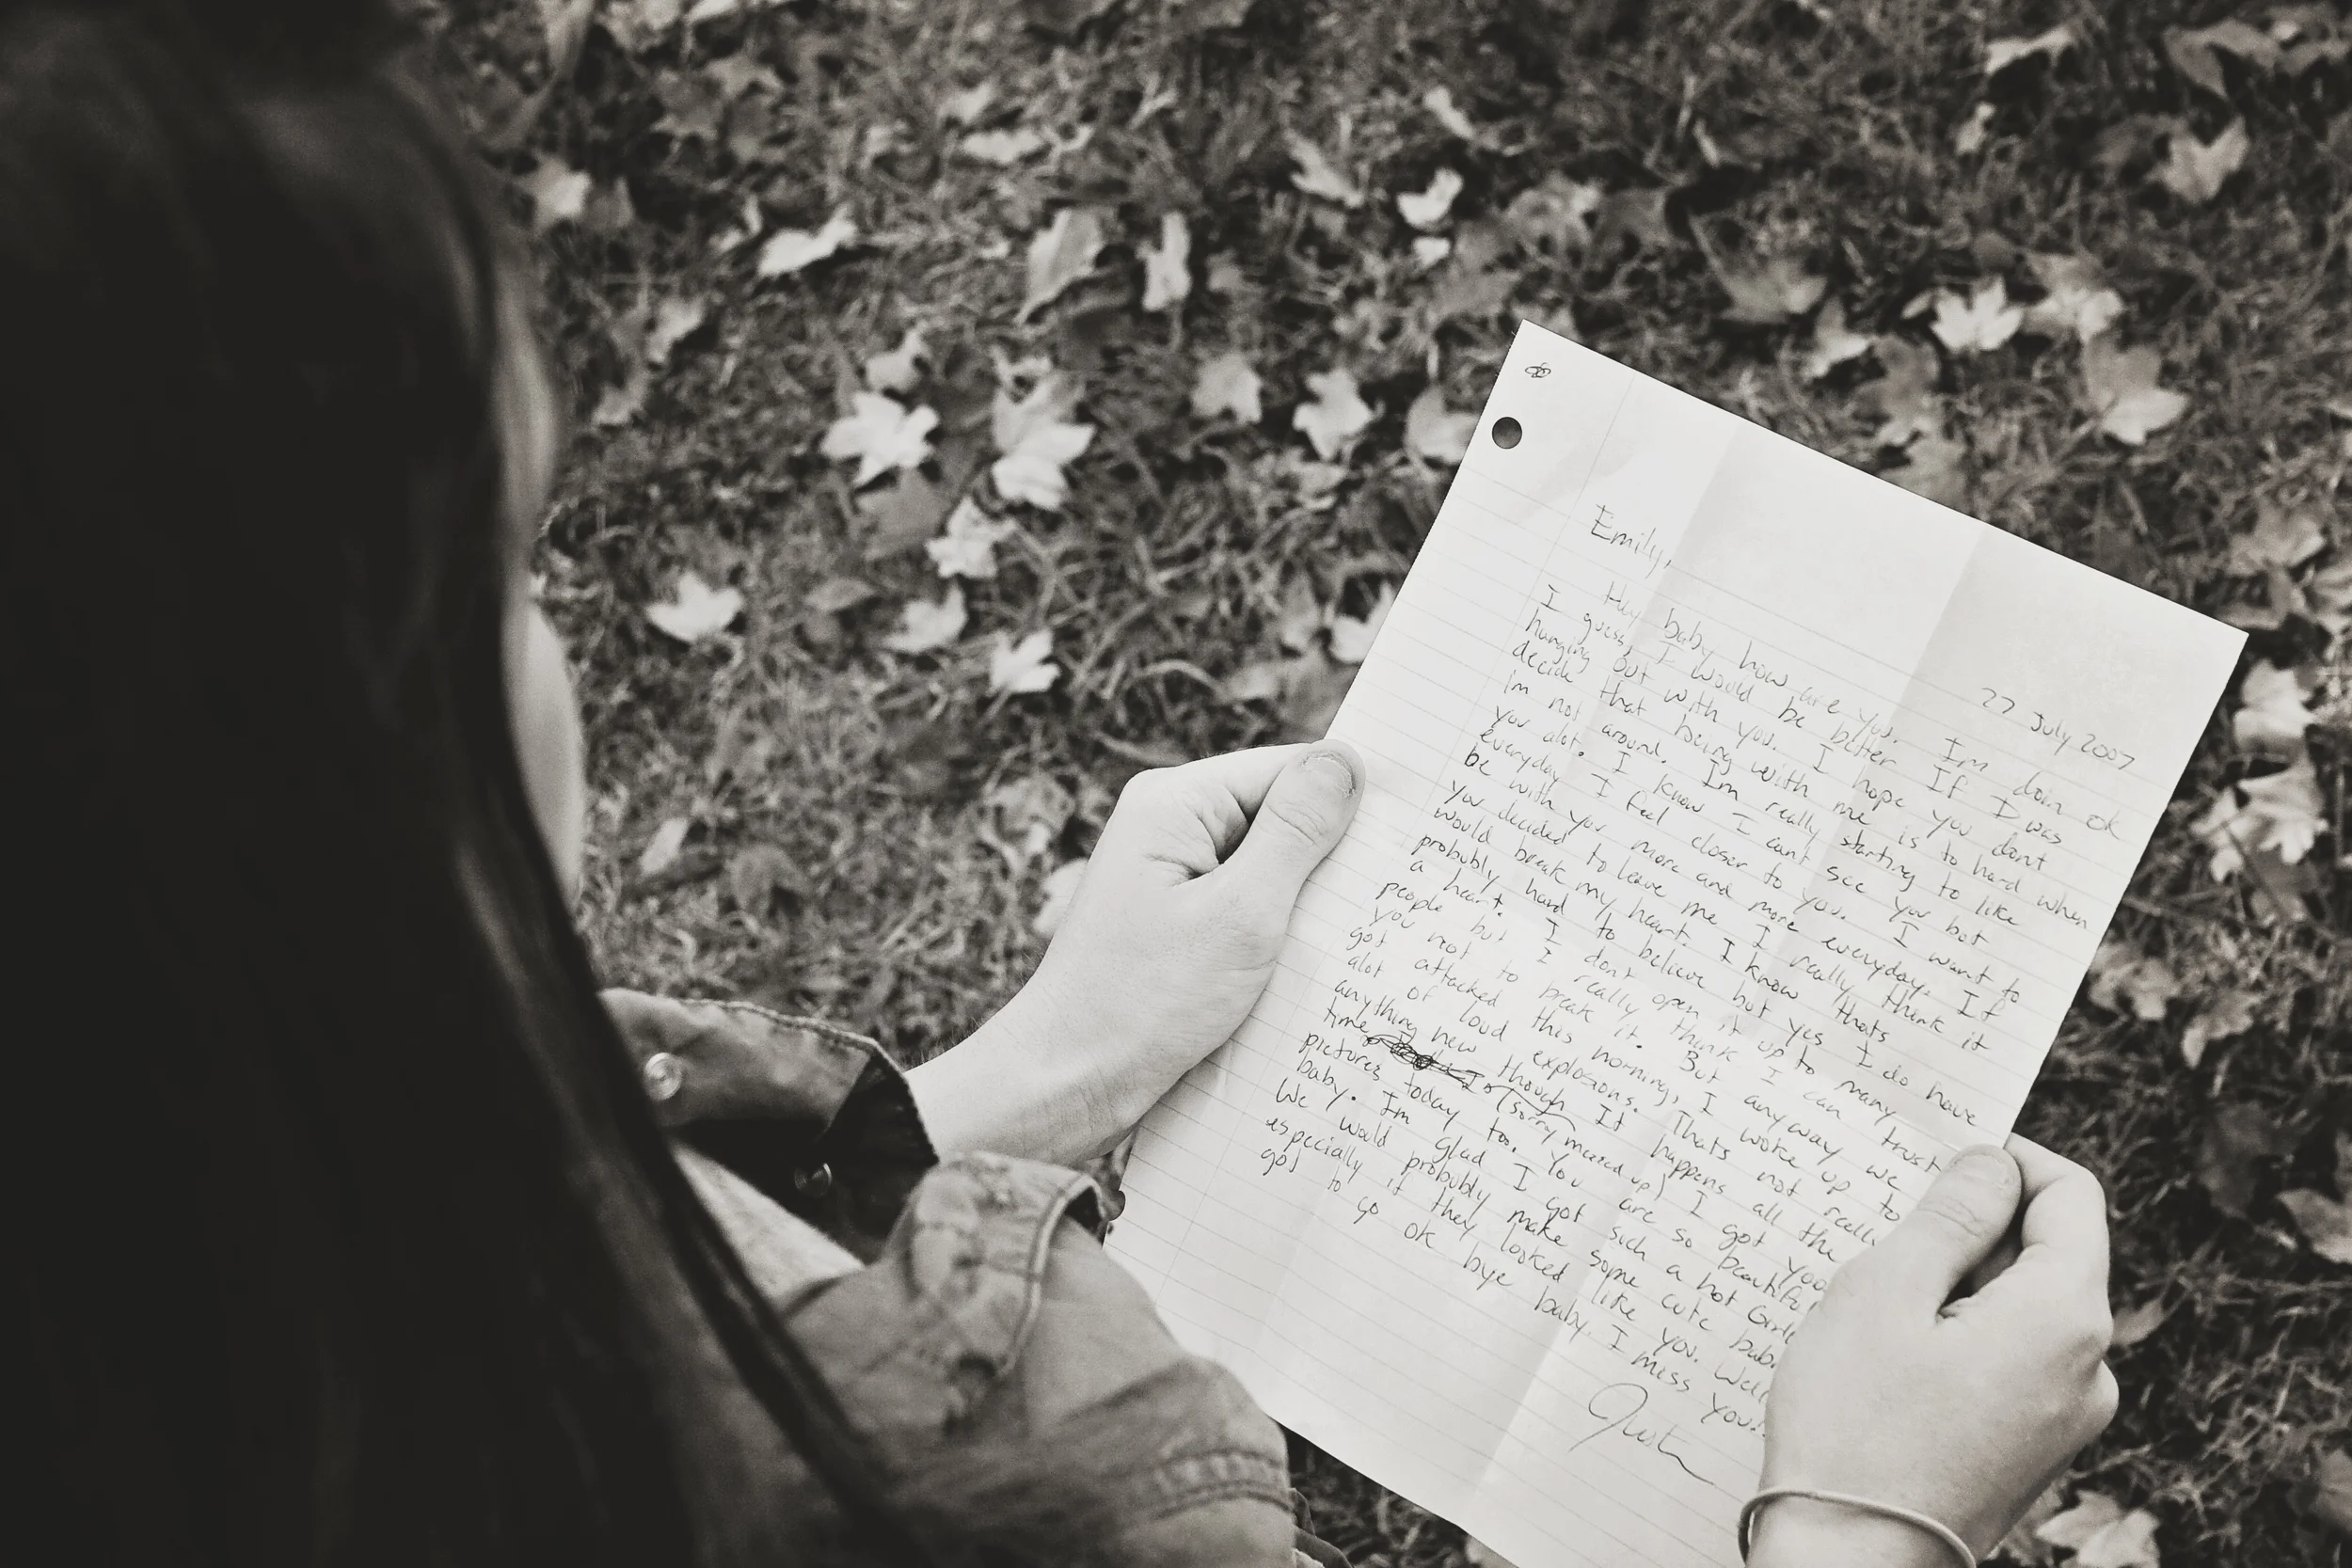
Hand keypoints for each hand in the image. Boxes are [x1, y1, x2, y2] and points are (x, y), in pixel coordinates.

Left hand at [907, 744, 1363, 1165]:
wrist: (1069, 1085)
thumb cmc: (1144, 1003)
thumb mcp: (1241, 914)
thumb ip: (1296, 834)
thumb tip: (1345, 763)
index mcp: (1175, 803)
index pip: (1289, 770)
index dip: (1350, 800)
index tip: (1415, 833)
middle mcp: (1170, 829)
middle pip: (1281, 817)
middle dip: (1332, 859)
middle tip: (1399, 896)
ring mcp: (1171, 879)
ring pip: (1270, 872)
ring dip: (1309, 904)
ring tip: (1362, 938)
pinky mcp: (1178, 927)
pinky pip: (1249, 912)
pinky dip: (1283, 936)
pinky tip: (1316, 968)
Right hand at [1749, 1137, 2118, 1567]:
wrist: (1848, 1561)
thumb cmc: (1854, 1429)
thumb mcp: (1885, 1290)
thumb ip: (1950, 1216)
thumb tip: (1991, 1165)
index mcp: (2064, 1317)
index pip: (2071, 1194)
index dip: (2006, 1160)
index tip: (1936, 1158)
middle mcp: (2088, 1368)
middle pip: (2048, 1251)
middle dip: (1972, 1227)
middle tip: (1884, 1233)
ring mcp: (2066, 1417)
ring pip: (2023, 1307)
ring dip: (1958, 1285)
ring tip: (1876, 1305)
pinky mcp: (2033, 1449)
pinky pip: (2010, 1360)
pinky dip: (1960, 1336)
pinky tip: (1892, 1357)